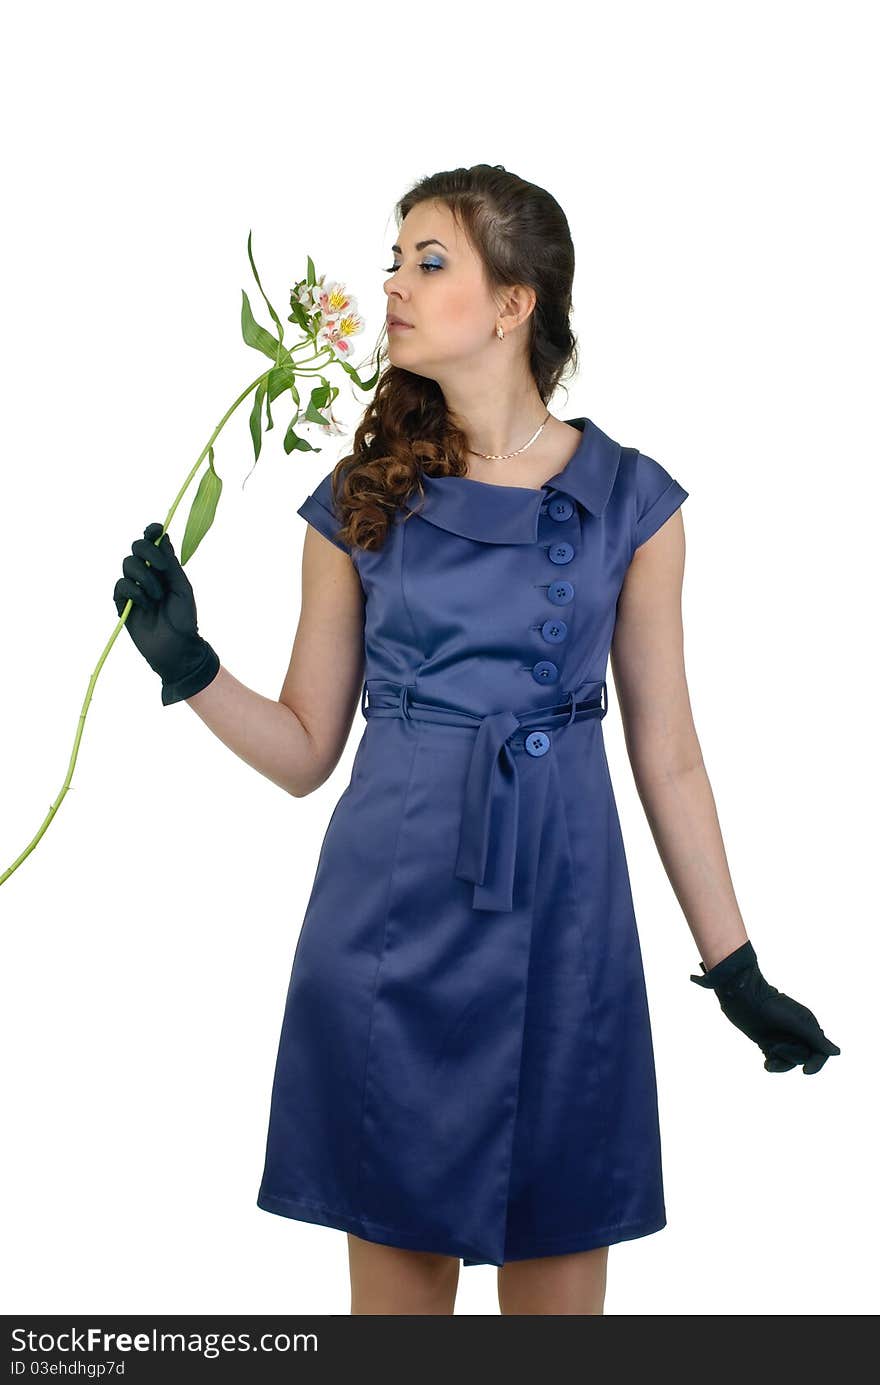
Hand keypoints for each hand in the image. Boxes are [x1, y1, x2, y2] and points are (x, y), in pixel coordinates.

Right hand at [113, 522, 219, 705]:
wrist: (176, 647)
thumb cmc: (184, 619)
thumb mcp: (181, 588)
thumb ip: (170, 564)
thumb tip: (163, 536)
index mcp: (163, 569)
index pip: (152, 542)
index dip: (152, 531)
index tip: (157, 529)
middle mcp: (147, 574)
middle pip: (136, 548)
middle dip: (147, 553)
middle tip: (161, 569)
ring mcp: (134, 587)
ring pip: (128, 565)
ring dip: (145, 579)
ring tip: (157, 598)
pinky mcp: (122, 602)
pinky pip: (121, 585)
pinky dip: (134, 592)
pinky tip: (145, 605)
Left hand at [691, 940, 840, 1073]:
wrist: (743, 997)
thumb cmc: (770, 1006)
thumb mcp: (796, 1023)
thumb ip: (816, 1038)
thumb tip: (837, 1052)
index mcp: (808, 1025)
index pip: (820, 1051)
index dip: (816, 1063)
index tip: (806, 1072)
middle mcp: (797, 1033)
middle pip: (804, 1057)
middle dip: (791, 1055)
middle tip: (776, 1046)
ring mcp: (782, 1038)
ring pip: (789, 1062)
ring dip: (780, 1062)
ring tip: (769, 1053)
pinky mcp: (767, 1043)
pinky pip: (776, 1061)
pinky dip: (772, 1064)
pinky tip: (766, 1064)